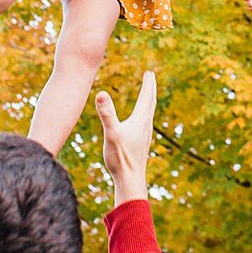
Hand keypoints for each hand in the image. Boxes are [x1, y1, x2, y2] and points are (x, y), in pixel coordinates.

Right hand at [95, 70, 157, 205]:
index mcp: (140, 120)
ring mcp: (145, 135)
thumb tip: (100, 94)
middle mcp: (146, 126)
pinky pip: (145, 123)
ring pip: (149, 113)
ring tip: (147, 95)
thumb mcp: (111, 133)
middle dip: (150, 88)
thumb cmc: (120, 157)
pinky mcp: (141, 143)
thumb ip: (106, 114)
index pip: (146, 97)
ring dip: (148, 101)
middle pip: (151, 102)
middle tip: (150, 77)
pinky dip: (144, 114)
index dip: (148, 83)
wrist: (130, 180)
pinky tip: (140, 121)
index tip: (149, 72)